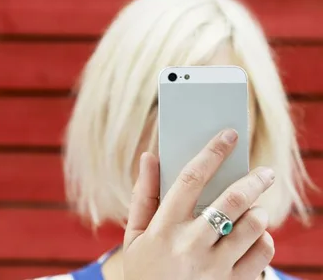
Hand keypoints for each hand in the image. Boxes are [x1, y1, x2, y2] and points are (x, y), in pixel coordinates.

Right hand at [123, 129, 274, 279]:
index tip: (229, 135)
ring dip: (257, 211)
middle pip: (231, 201)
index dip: (212, 152)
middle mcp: (191, 246)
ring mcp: (214, 268)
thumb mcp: (136, 234)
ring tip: (253, 209)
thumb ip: (143, 194)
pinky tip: (252, 237)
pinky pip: (262, 254)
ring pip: (252, 226)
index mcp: (164, 228)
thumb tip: (149, 156)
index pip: (190, 179)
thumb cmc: (145, 270)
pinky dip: (263, 239)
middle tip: (265, 172)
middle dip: (254, 180)